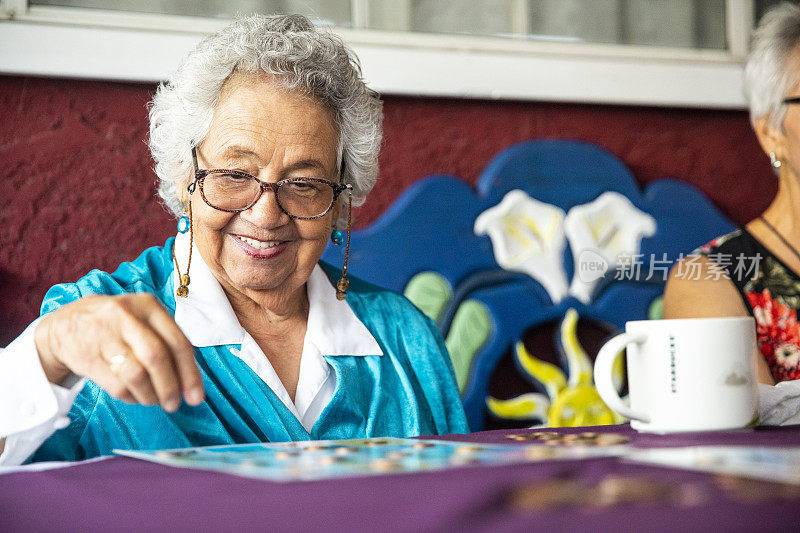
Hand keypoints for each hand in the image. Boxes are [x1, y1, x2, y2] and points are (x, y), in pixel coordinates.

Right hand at [34, 293, 204, 411]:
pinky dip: (131, 397)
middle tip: (174, 404)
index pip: (177, 342)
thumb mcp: (142, 319)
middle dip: (170, 387)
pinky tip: (134, 395)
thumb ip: (168, 343)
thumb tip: (192, 385)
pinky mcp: (87, 356)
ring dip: (150, 395)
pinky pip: (117, 385)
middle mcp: (126, 316)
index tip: (196, 396)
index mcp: (148, 305)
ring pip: (136, 374)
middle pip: (157, 358)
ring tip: (154, 400)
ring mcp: (104, 335)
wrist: (64, 325)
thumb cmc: (117, 326)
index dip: (190, 373)